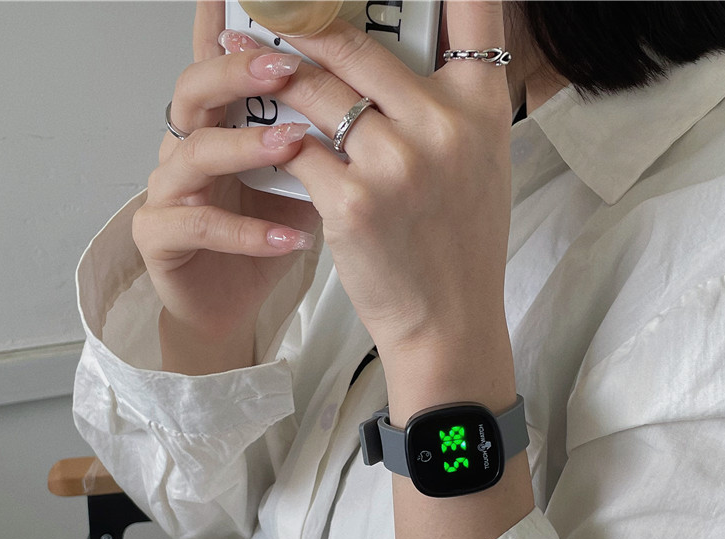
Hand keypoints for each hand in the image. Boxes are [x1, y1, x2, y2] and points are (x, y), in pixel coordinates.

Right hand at [131, 0, 319, 372]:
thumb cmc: (266, 237)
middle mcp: (186, 146)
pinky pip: (199, 226)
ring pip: (194, 153)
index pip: (221, 62)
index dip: (227, 26)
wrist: (228, 303)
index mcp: (219, 124)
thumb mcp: (303, 180)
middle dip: (238, 73)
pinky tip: (290, 237)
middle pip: (196, 89)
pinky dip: (247, 232)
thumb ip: (320, 138)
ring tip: (292, 145)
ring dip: (245, 147)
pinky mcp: (159, 236)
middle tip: (285, 66)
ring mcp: (167, 190)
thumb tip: (374, 101)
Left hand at [277, 1, 512, 373]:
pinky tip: (261, 131)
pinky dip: (277, 139)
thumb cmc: (461, 246)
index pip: (473, 5)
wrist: (448, 321)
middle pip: (359, 42)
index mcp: (483, 108)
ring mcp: (395, 163)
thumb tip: (403, 56)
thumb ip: (449, 105)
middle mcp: (443, 125)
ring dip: (274, 70)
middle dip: (305, 18)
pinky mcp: (351, 202)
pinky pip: (298, 149)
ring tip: (241, 54)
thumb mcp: (479, 163)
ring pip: (317, 91)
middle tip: (271, 6)